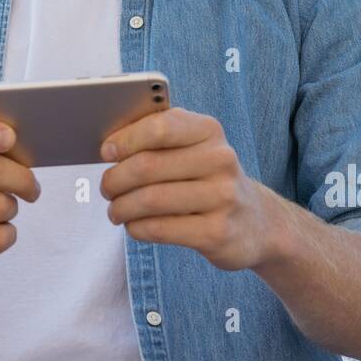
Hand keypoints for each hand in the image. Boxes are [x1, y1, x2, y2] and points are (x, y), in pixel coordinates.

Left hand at [99, 107, 274, 270]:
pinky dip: (137, 228)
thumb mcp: (193, 148)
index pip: (160, 127)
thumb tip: (108, 145)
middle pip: (148, 166)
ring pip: (149, 200)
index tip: (105, 152)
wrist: (255, 221)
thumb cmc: (207, 178)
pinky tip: (134, 226)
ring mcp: (223, 197)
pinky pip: (160, 228)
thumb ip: (157, 138)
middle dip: (115, 179)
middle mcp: (220, 160)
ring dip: (121, 207)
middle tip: (106, 188)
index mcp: (209, 130)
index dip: (125, 140)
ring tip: (115, 210)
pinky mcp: (217, 233)